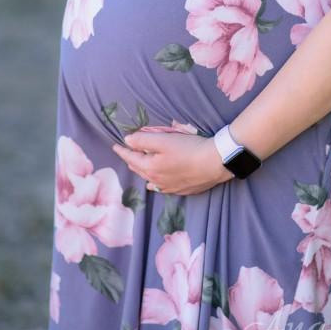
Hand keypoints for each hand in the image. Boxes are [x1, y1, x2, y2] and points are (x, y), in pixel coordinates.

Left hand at [111, 129, 233, 195]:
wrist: (215, 163)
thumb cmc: (189, 148)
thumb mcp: (164, 139)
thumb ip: (143, 140)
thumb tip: (127, 140)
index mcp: (151, 168)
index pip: (131, 158)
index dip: (122, 151)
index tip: (115, 145)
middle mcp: (157, 181)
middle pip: (139, 170)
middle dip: (131, 161)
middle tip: (126, 153)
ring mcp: (170, 187)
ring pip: (149, 180)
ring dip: (142, 172)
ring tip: (137, 166)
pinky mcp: (182, 190)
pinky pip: (162, 188)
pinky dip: (154, 183)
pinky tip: (155, 185)